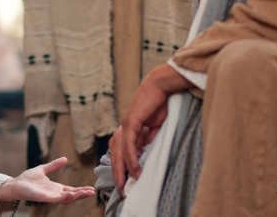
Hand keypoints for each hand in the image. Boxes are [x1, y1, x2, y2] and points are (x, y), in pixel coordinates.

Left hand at [0, 157, 95, 203]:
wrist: (15, 184)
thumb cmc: (27, 179)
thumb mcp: (43, 169)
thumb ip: (54, 165)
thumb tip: (65, 158)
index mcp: (56, 188)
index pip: (71, 190)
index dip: (81, 189)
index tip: (92, 188)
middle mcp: (54, 193)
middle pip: (72, 195)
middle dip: (82, 194)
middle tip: (93, 192)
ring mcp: (50, 196)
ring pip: (67, 198)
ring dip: (77, 196)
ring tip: (87, 193)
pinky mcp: (44, 198)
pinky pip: (56, 199)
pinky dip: (65, 198)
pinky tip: (71, 194)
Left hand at [110, 64, 190, 192]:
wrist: (159, 86)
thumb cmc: (158, 104)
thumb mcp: (153, 126)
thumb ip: (147, 138)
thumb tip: (145, 151)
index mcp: (127, 129)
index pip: (120, 152)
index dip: (121, 167)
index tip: (125, 182)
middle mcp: (123, 128)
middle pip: (116, 155)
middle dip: (118, 173)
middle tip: (122, 190)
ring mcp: (125, 125)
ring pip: (120, 152)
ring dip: (123, 170)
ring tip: (126, 184)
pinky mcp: (131, 122)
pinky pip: (130, 144)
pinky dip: (132, 158)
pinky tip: (134, 169)